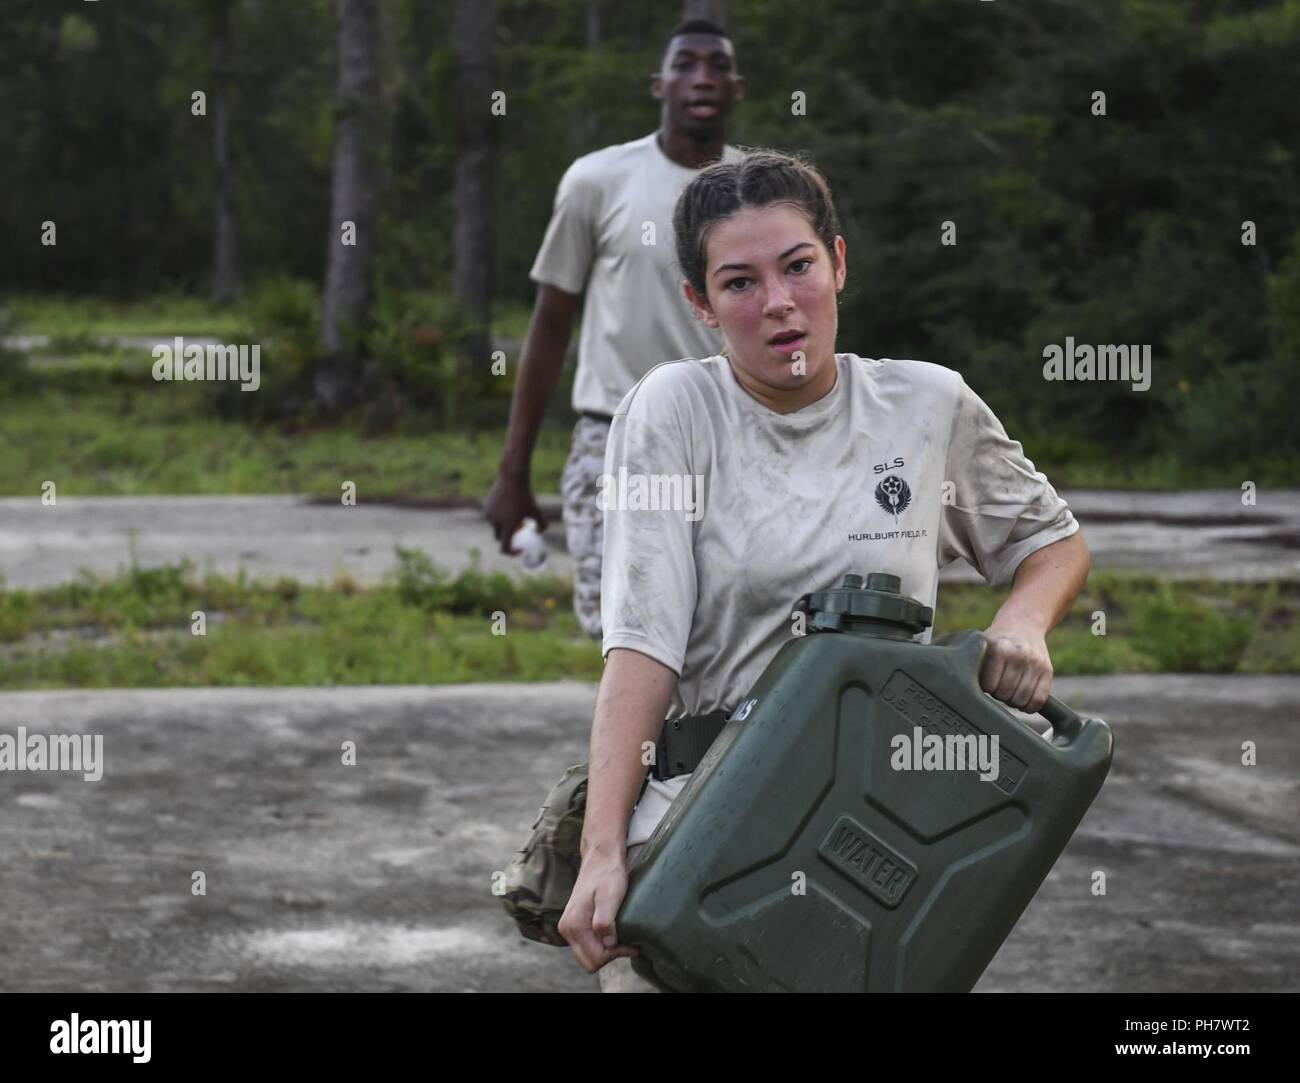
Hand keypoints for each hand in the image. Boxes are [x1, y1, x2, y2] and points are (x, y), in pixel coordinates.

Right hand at [483, 473, 546, 555]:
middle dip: (507, 536)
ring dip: (503, 524)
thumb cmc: (525, 496)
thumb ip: (541, 524)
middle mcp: (495, 522)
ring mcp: (489, 514)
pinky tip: (506, 506)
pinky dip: (498, 515)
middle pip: (499, 537)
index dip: (511, 552)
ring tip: (513, 514)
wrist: (512, 478)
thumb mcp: (536, 510)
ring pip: (496, 525)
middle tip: (518, 530)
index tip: (518, 548)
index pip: (505, 548)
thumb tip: (539, 532)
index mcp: (507, 526)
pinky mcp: (485, 507)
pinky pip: (492, 516)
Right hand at [557, 852, 638, 972]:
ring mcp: (569, 927)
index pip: (594, 959)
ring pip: (589, 955)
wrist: (601, 857)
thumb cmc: (608, 874)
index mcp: (573, 925)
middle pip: (589, 961)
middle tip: (626, 940)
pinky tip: (614, 930)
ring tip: (621, 933)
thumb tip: (607, 945)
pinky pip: (589, 944)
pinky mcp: (575, 924)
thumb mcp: (610, 896)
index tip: (630, 942)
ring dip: (606, 950)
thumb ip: (605, 921)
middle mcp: (566, 929)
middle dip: (609, 955)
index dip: (614, 954)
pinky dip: (602, 943)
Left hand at [979, 617, 1052, 712]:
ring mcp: (1036, 663)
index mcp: (999, 649)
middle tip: (998, 688)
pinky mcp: (1048, 670)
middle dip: (999, 695)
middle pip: (1006, 694)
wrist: (1024, 623)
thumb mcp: (983, 645)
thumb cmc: (996, 641)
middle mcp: (1019, 655)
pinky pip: (1039, 700)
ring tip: (1009, 692)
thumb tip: (964, 692)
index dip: (986, 689)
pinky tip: (1022, 700)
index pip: (990, 686)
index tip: (986, 683)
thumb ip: (974, 664)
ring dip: (1013, 702)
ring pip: (1022, 700)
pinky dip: (1029, 706)